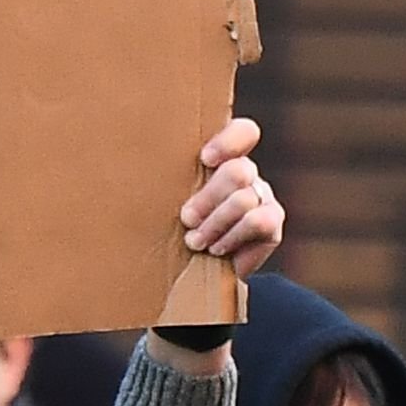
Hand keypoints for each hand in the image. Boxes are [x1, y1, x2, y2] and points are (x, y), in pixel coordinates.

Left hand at [179, 117, 281, 276]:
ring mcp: (262, 196)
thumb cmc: (169, 226)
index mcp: (221, 158)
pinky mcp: (272, 224)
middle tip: (187, 219)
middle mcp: (246, 173)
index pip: (243, 133)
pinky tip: (217, 248)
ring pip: (244, 199)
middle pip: (238, 171)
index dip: (229, 142)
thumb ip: (164, 178)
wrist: (190, 272)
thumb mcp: (166, 199)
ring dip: (214, 224)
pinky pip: (258, 222)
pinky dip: (232, 237)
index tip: (205, 159)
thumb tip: (133, 155)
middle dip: (207, 198)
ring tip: (194, 241)